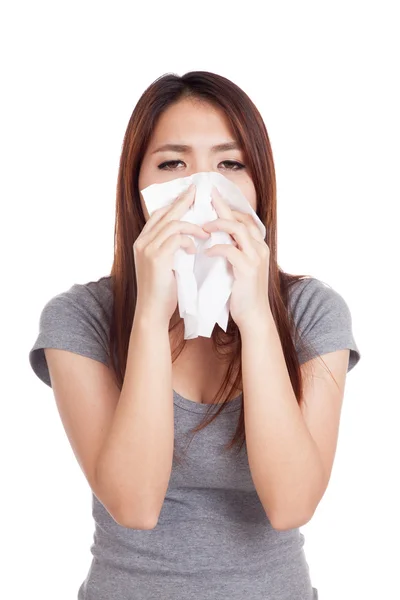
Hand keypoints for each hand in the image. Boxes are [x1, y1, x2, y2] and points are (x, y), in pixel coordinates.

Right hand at [133, 184, 210, 325]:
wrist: (152, 311)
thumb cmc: (162, 291)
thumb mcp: (165, 264)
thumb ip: (170, 249)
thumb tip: (188, 236)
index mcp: (142, 242)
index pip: (158, 214)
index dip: (174, 204)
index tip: (190, 197)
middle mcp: (142, 242)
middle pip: (165, 213)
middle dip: (184, 202)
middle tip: (199, 193)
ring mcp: (147, 249)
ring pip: (172, 224)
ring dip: (193, 226)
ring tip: (206, 233)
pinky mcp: (156, 258)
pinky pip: (176, 239)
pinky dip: (189, 241)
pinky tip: (195, 250)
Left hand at [202, 186, 270, 329]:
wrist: (253, 315)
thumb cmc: (242, 292)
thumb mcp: (239, 267)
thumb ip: (232, 250)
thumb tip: (214, 237)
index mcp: (258, 245)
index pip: (245, 218)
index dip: (229, 208)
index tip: (212, 199)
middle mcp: (260, 247)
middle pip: (241, 218)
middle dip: (222, 207)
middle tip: (206, 198)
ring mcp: (256, 258)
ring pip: (238, 230)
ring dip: (218, 224)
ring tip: (203, 227)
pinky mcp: (248, 269)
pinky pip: (230, 251)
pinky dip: (217, 248)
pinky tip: (206, 251)